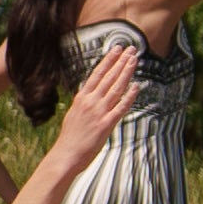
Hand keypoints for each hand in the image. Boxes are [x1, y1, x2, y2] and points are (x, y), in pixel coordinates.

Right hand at [47, 44, 149, 169]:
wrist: (66, 154)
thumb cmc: (70, 137)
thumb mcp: (74, 113)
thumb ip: (84, 102)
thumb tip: (89, 93)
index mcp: (82, 97)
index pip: (97, 74)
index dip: (109, 60)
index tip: (117, 49)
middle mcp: (91, 101)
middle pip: (109, 77)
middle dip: (121, 61)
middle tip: (132, 49)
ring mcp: (99, 112)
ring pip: (116, 87)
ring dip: (126, 72)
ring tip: (135, 60)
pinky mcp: (106, 124)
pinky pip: (121, 107)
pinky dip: (129, 96)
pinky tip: (137, 86)